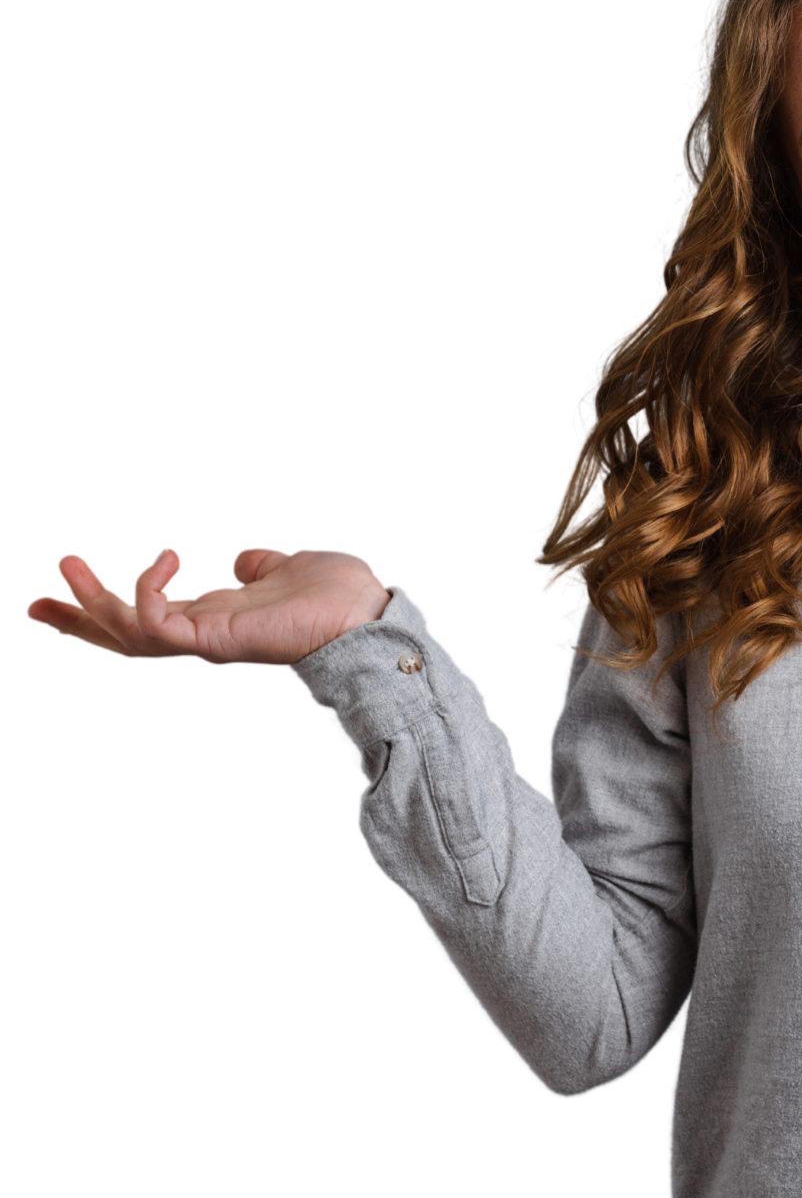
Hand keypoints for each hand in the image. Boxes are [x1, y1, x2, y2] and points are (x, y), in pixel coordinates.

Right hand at [23, 547, 390, 668]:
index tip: (59, 597)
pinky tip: (163, 557)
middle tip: (32, 605)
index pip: (146, 619)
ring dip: (91, 601)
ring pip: (127, 633)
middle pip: (123, 639)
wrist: (371, 613)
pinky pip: (158, 623)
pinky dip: (147, 589)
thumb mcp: (288, 569)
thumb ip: (260, 567)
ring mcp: (206, 640)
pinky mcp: (213, 640)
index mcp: (215, 618)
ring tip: (67, 564)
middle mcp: (203, 634)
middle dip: (77, 623)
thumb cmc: (340, 594)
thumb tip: (246, 559)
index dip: (104, 611)